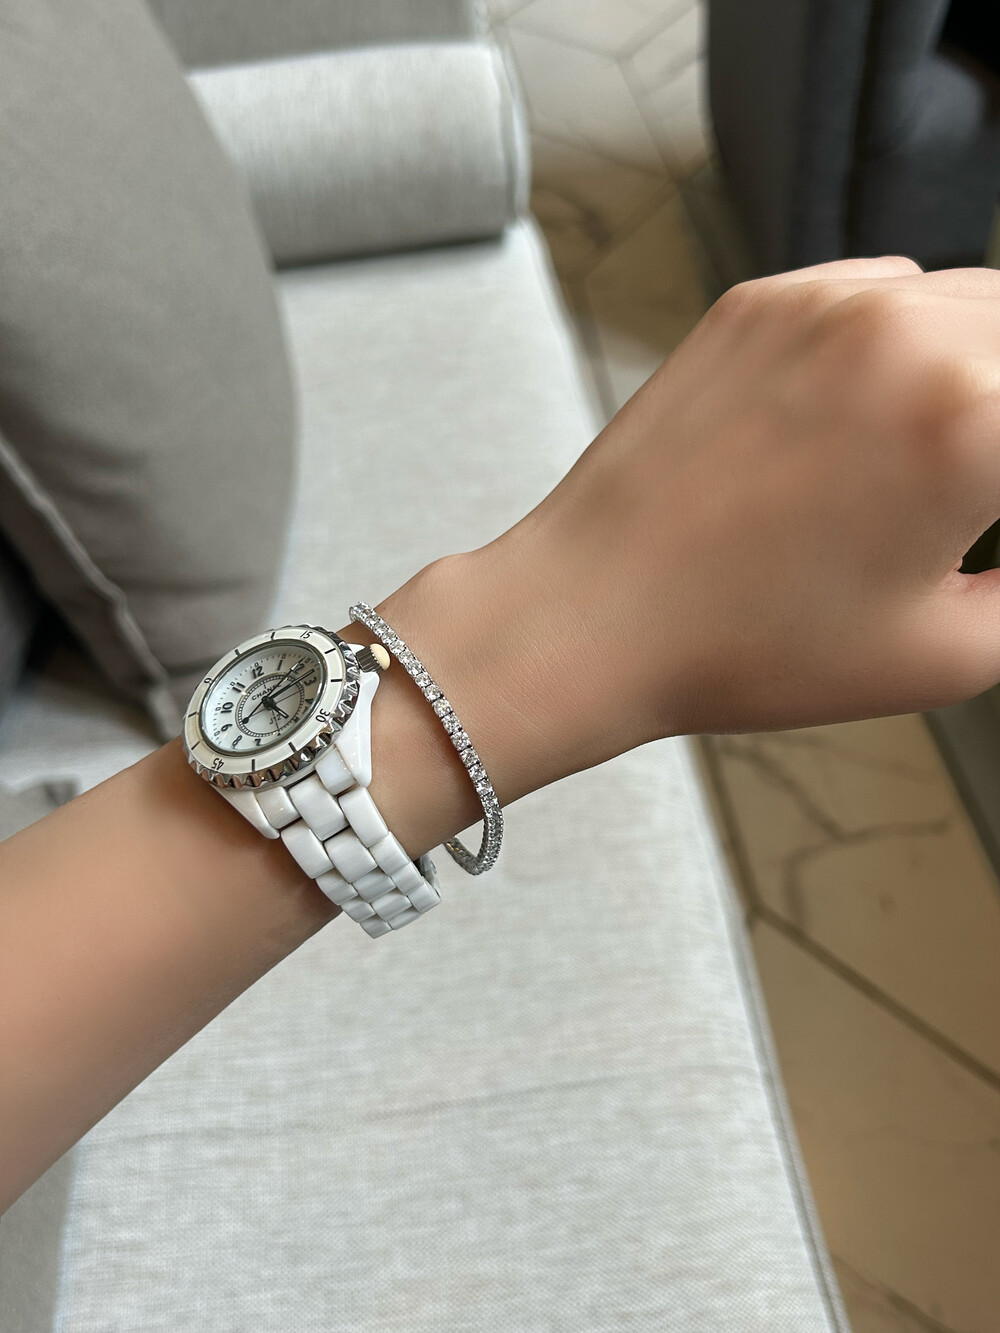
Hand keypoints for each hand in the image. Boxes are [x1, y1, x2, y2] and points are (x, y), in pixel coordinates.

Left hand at [378, 257, 999, 799]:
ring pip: (973, 298)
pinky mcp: (763, 300)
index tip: (995, 517)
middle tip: (976, 494)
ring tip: (943, 453)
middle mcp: (907, 333)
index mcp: (973, 420)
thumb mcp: (944, 655)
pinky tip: (883, 406)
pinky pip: (885, 288)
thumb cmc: (747, 647)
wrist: (594, 612)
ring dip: (986, 364)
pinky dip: (911, 334)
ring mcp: (826, 304)